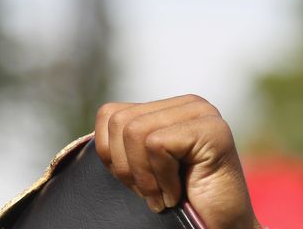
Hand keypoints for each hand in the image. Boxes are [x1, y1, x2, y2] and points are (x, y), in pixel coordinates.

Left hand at [94, 94, 261, 228]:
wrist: (219, 228)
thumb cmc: (179, 198)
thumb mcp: (141, 163)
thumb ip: (123, 139)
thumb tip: (100, 123)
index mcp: (167, 107)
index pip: (109, 114)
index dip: (110, 153)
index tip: (134, 180)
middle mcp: (187, 104)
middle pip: (120, 122)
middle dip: (126, 166)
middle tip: (150, 192)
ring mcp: (202, 112)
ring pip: (135, 131)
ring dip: (144, 176)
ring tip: (163, 194)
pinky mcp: (212, 129)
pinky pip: (157, 145)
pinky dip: (162, 179)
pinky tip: (177, 193)